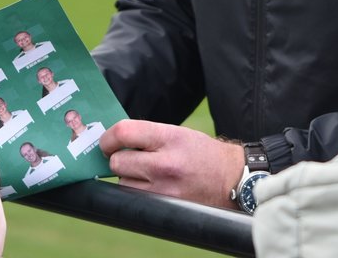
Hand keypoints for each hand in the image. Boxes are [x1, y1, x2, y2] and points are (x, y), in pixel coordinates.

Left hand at [100, 119, 243, 208]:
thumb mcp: (177, 133)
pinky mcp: (165, 205)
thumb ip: (146, 135)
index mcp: (169, 137)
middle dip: (118, 159)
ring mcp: (164, 188)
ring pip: (123, 182)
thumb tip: (113, 141)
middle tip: (129, 157)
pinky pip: (135, 198)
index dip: (109, 138)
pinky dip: (137, 191)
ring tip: (148, 172)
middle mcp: (165, 163)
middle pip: (118, 162)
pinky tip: (152, 184)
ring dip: (128, 177)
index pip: (124, 132)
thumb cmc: (200, 152)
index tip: (108, 142)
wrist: (229, 178)